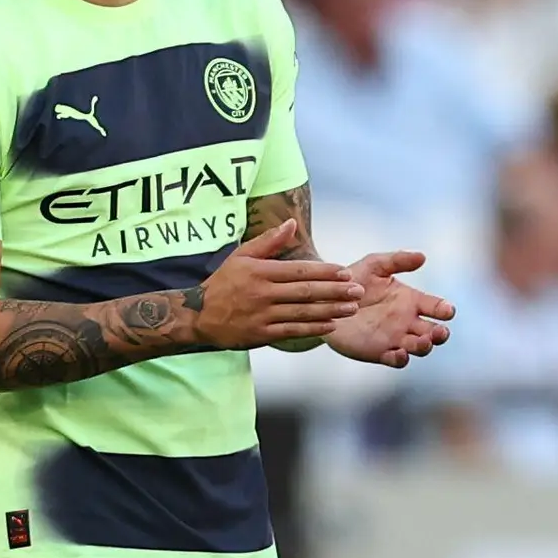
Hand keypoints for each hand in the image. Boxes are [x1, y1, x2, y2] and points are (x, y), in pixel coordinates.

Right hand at [193, 220, 363, 348]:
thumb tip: (292, 223)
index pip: (299, 270)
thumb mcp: (241, 257)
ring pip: (302, 312)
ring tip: (352, 308)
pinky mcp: (261, 333)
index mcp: (260, 271)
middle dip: (335, 291)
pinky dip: (313, 328)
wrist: (199, 315)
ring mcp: (262, 314)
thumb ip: (269, 241)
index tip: (345, 272)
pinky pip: (292, 331)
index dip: (324, 272)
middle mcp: (262, 292)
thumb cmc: (224, 283)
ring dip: (330, 310)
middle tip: (358, 290)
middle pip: (305, 291)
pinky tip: (331, 325)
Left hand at [328, 249, 458, 367]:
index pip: (436, 307)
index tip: (447, 311)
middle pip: (433, 331)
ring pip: (419, 347)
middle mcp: (407, 321)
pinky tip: (399, 353)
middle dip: (440, 333)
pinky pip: (396, 360)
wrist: (322, 299)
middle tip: (440, 332)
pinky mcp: (378, 352)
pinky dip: (401, 359)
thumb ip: (397, 260)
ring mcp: (394, 338)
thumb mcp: (373, 265)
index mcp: (410, 300)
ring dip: (425, 346)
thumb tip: (422, 256)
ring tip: (423, 341)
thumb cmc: (350, 281)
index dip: (444, 309)